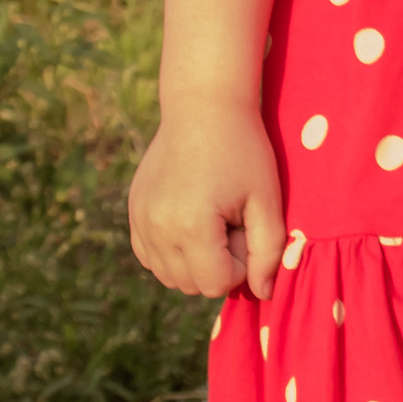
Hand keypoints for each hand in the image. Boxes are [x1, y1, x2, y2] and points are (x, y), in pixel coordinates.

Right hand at [130, 99, 286, 299]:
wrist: (203, 107)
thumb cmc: (243, 151)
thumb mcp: (266, 200)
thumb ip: (269, 253)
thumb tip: (263, 294)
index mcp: (191, 225)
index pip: (216, 284)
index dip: (239, 263)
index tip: (244, 225)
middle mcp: (157, 227)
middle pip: (192, 285)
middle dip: (217, 263)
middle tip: (230, 220)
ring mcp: (139, 220)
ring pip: (170, 276)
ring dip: (195, 260)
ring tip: (211, 219)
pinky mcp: (133, 212)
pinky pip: (152, 258)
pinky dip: (173, 251)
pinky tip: (191, 219)